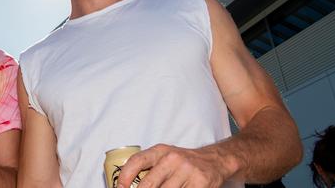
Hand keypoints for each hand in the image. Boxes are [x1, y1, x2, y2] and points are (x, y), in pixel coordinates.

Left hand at [117, 144, 236, 187]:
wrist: (214, 161)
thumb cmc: (182, 162)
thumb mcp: (165, 157)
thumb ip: (149, 168)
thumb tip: (126, 185)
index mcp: (161, 151)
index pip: (137, 161)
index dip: (125, 176)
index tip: (119, 187)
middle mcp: (173, 159)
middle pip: (149, 184)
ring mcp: (187, 172)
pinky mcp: (200, 184)